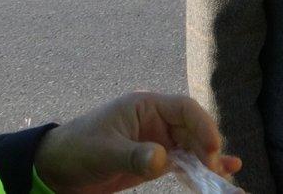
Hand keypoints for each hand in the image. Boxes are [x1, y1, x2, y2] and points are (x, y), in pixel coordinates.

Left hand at [34, 92, 241, 193]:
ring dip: (208, 160)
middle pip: (193, 129)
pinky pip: (183, 162)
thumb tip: (163, 159)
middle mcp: (155, 120)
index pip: (184, 109)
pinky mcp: (154, 160)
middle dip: (208, 148)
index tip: (213, 146)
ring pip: (192, 147)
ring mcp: (157, 140)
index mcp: (145, 106)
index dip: (202, 124)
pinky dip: (199, 168)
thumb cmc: (76, 150)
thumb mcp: (104, 152)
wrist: (56, 170)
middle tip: (214, 169)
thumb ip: (134, 155)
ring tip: (226, 176)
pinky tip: (222, 172)